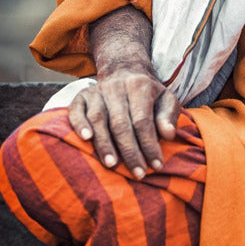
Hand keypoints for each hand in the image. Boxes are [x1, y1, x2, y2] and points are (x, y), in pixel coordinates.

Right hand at [68, 63, 180, 177]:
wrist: (125, 72)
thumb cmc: (148, 94)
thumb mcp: (166, 99)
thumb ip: (168, 116)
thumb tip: (168, 134)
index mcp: (140, 86)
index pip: (143, 120)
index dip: (149, 145)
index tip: (156, 166)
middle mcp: (116, 87)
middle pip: (120, 122)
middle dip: (129, 151)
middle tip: (137, 173)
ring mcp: (97, 91)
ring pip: (98, 118)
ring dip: (104, 144)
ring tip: (112, 164)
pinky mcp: (82, 95)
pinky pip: (76, 110)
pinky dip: (79, 124)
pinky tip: (85, 139)